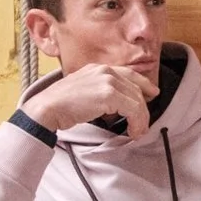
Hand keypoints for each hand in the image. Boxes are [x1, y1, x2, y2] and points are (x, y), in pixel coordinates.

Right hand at [25, 63, 153, 138]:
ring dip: (141, 118)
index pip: (129, 74)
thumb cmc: (61, 105)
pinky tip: (132, 132)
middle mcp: (105, 70)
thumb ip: (99, 91)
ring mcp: (107, 81)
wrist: (48, 108)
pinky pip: (133, 109)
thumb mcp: (83, 90)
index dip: (144, 84)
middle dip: (143, 107)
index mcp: (98, 68)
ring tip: (137, 132)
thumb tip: (117, 105)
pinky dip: (137, 122)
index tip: (152, 93)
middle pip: (135, 88)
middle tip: (143, 124)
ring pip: (137, 100)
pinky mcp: (108, 94)